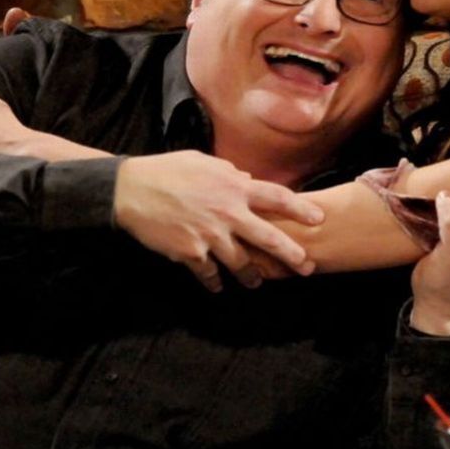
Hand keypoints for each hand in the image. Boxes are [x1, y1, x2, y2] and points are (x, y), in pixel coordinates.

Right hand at [113, 151, 323, 291]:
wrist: (130, 190)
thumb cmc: (168, 170)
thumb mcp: (204, 162)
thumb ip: (230, 172)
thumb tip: (247, 179)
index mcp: (234, 187)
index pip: (277, 198)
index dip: (301, 209)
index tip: (319, 220)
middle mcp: (228, 213)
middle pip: (269, 238)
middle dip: (292, 255)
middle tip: (307, 267)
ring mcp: (210, 235)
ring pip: (241, 263)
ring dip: (252, 275)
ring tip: (256, 282)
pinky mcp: (191, 253)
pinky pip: (209, 273)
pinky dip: (214, 282)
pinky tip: (218, 286)